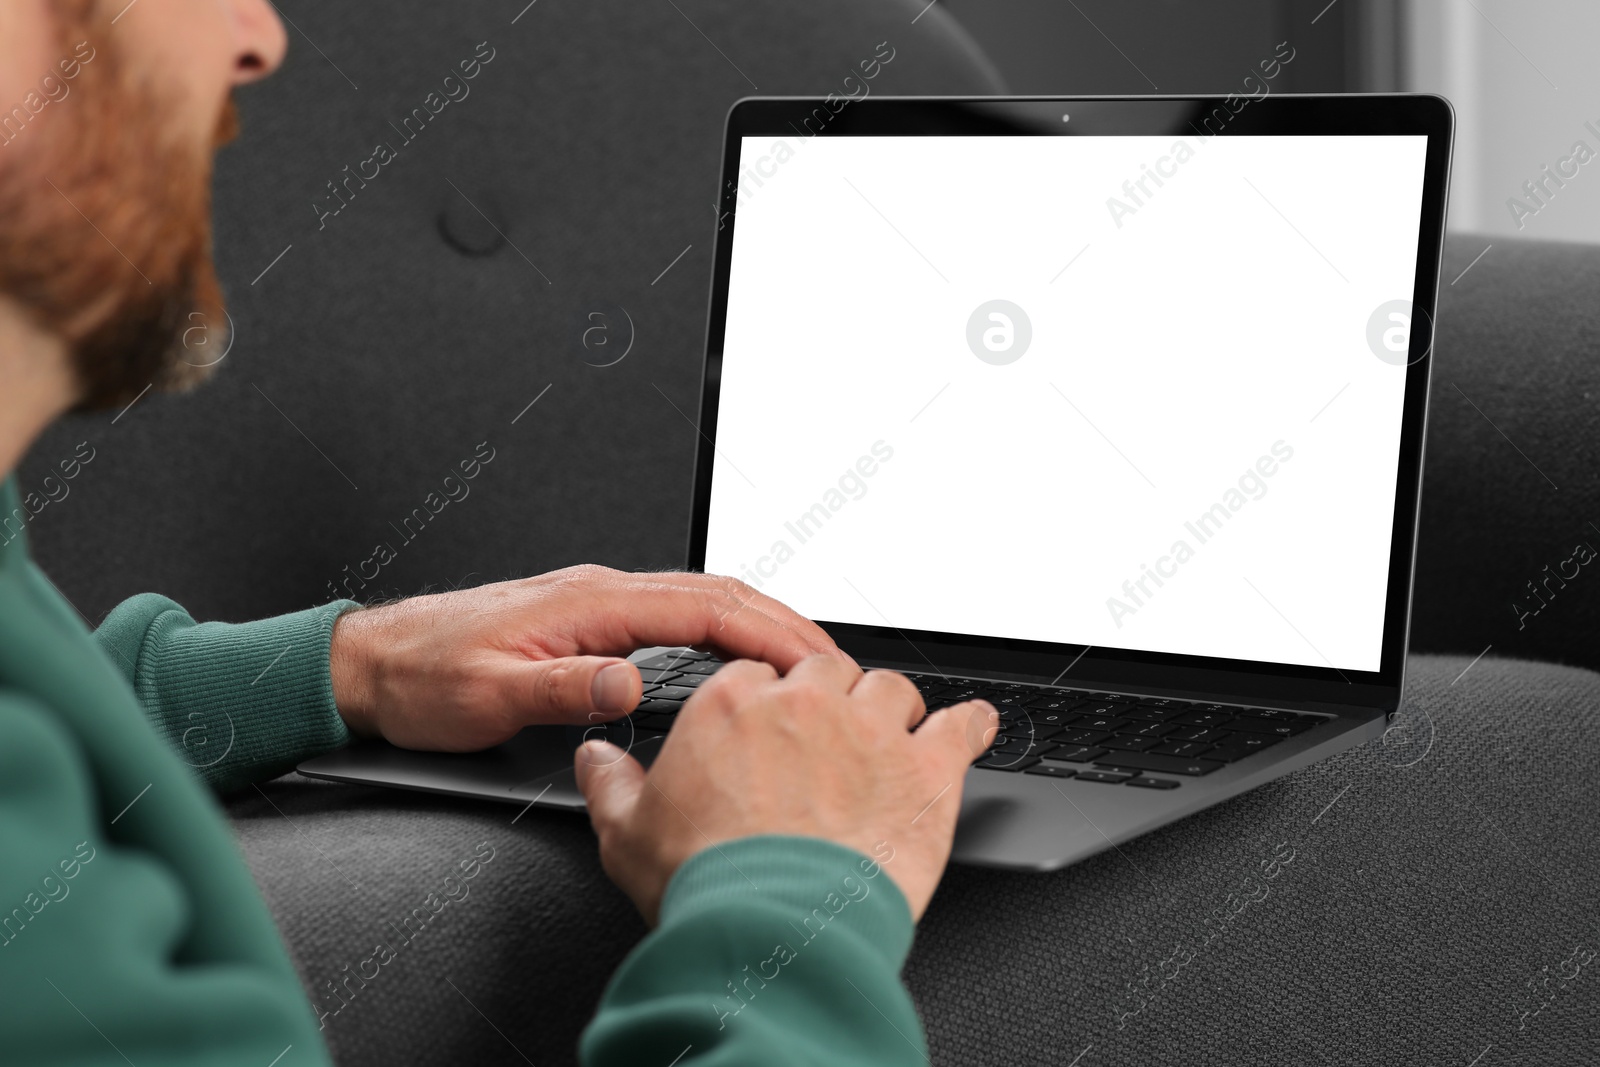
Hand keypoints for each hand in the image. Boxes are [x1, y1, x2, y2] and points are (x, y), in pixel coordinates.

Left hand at [329, 565, 851, 750]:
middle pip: (716, 593)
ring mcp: (598, 602)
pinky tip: (740, 657)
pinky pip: (677, 613)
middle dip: (783, 623)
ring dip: (760, 623)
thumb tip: (629, 687)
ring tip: (805, 661)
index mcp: (588, 602)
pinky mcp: (591, 619)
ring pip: (702, 598)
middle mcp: (600, 592)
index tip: (812, 658)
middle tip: (834, 663)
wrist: (374, 663)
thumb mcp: (488, 694)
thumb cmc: (424, 677)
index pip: (701, 606)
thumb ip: (564, 689)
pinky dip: (725, 629)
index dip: (767, 631)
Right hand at [573, 654, 997, 923]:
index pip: (758, 674)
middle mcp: (806, 705)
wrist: (773, 930)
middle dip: (830, 698)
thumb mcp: (625, 834)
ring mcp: (871, 732)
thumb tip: (594, 758)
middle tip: (829, 734)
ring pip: (892, 689)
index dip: (768, 703)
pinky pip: (962, 725)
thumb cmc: (707, 884)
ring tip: (890, 740)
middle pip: (828, 671)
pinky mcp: (926, 770)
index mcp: (734, 707)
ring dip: (891, 711)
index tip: (773, 726)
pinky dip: (970, 725)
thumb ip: (610, 784)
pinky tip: (971, 728)